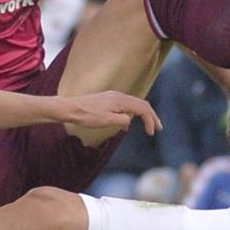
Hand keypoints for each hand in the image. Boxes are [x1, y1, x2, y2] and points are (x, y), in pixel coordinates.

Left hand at [40, 89, 161, 132]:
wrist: (70, 108)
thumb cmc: (87, 116)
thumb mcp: (107, 121)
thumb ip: (123, 120)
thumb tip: (129, 120)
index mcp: (121, 100)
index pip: (143, 108)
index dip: (150, 120)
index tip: (152, 133)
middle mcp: (119, 96)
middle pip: (141, 104)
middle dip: (151, 116)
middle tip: (158, 128)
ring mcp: (113, 96)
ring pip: (133, 105)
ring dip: (142, 116)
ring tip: (147, 127)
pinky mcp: (107, 100)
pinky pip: (125, 106)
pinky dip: (131, 114)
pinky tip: (126, 124)